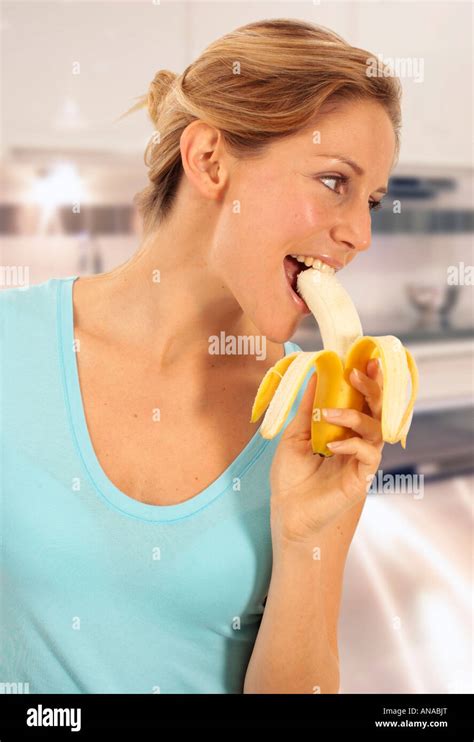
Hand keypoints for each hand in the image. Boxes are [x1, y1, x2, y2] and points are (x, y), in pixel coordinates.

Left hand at [270, 358, 383, 543]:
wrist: (287, 513)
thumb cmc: (290, 479)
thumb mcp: (294, 436)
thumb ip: (307, 408)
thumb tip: (314, 374)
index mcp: (343, 430)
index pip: (362, 400)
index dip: (366, 380)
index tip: (361, 359)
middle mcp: (357, 441)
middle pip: (378, 409)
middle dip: (372, 388)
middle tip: (357, 373)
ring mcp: (361, 459)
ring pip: (377, 429)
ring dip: (355, 416)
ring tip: (329, 415)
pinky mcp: (362, 478)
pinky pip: (369, 454)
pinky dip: (353, 444)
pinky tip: (332, 445)